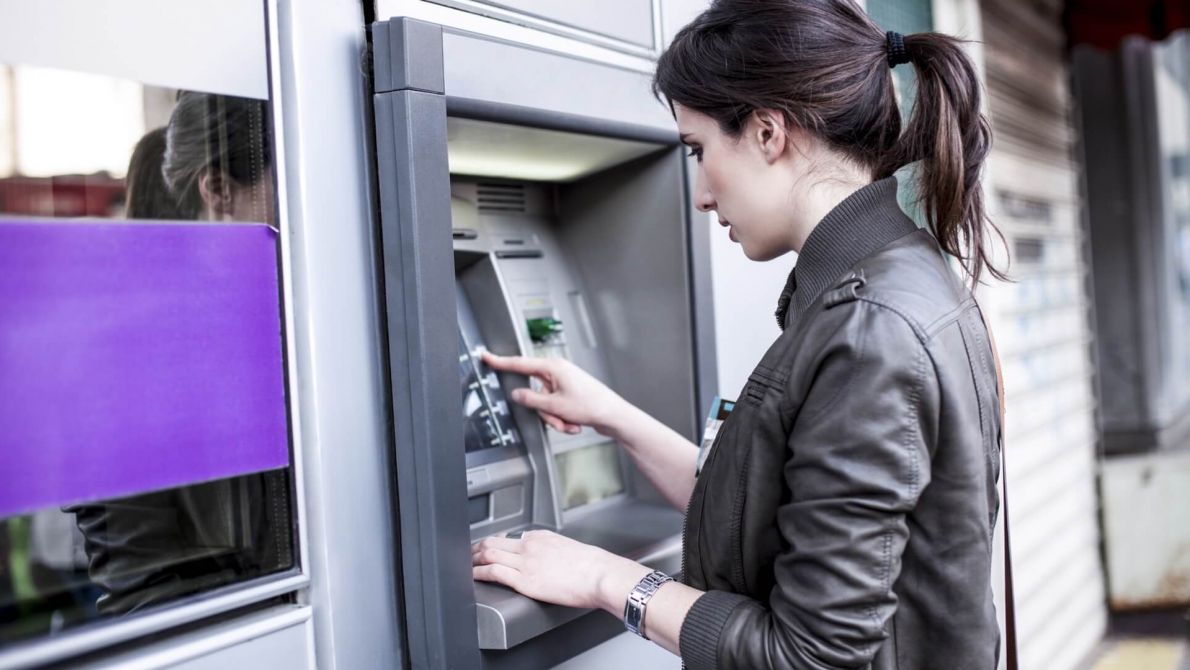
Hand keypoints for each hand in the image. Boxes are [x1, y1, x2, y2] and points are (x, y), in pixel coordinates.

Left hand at [471, 530, 651, 611]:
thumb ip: (554, 552)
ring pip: (489, 554)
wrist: (601, 575)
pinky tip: (472, 576)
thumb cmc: (594, 568)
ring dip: (474, 559)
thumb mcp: (570, 550)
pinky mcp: (525, 581)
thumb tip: (551, 563)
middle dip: (477, 548)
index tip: (488, 548)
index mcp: (542, 537)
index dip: (494, 543)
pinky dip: (479, 572)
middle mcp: (531, 546)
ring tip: (467, 565)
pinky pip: (494, 572)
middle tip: (469, 554)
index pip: (510, 538)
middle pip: (494, 542)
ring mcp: (526, 562)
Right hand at [482, 352, 625, 434]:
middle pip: (534, 393)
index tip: (486, 356)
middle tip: (558, 418)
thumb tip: (517, 395)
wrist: (614, 416)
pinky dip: (563, 419)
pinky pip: (556, 409)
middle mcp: (558, 372)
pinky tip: (575, 424)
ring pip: (545, 405)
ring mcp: (564, 384)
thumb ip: (531, 400)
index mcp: (553, 367)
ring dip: (555, 418)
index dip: (501, 362)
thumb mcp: (555, 406)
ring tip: (570, 422)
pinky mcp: (569, 394)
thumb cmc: (592, 406)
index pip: (520, 364)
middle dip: (545, 411)